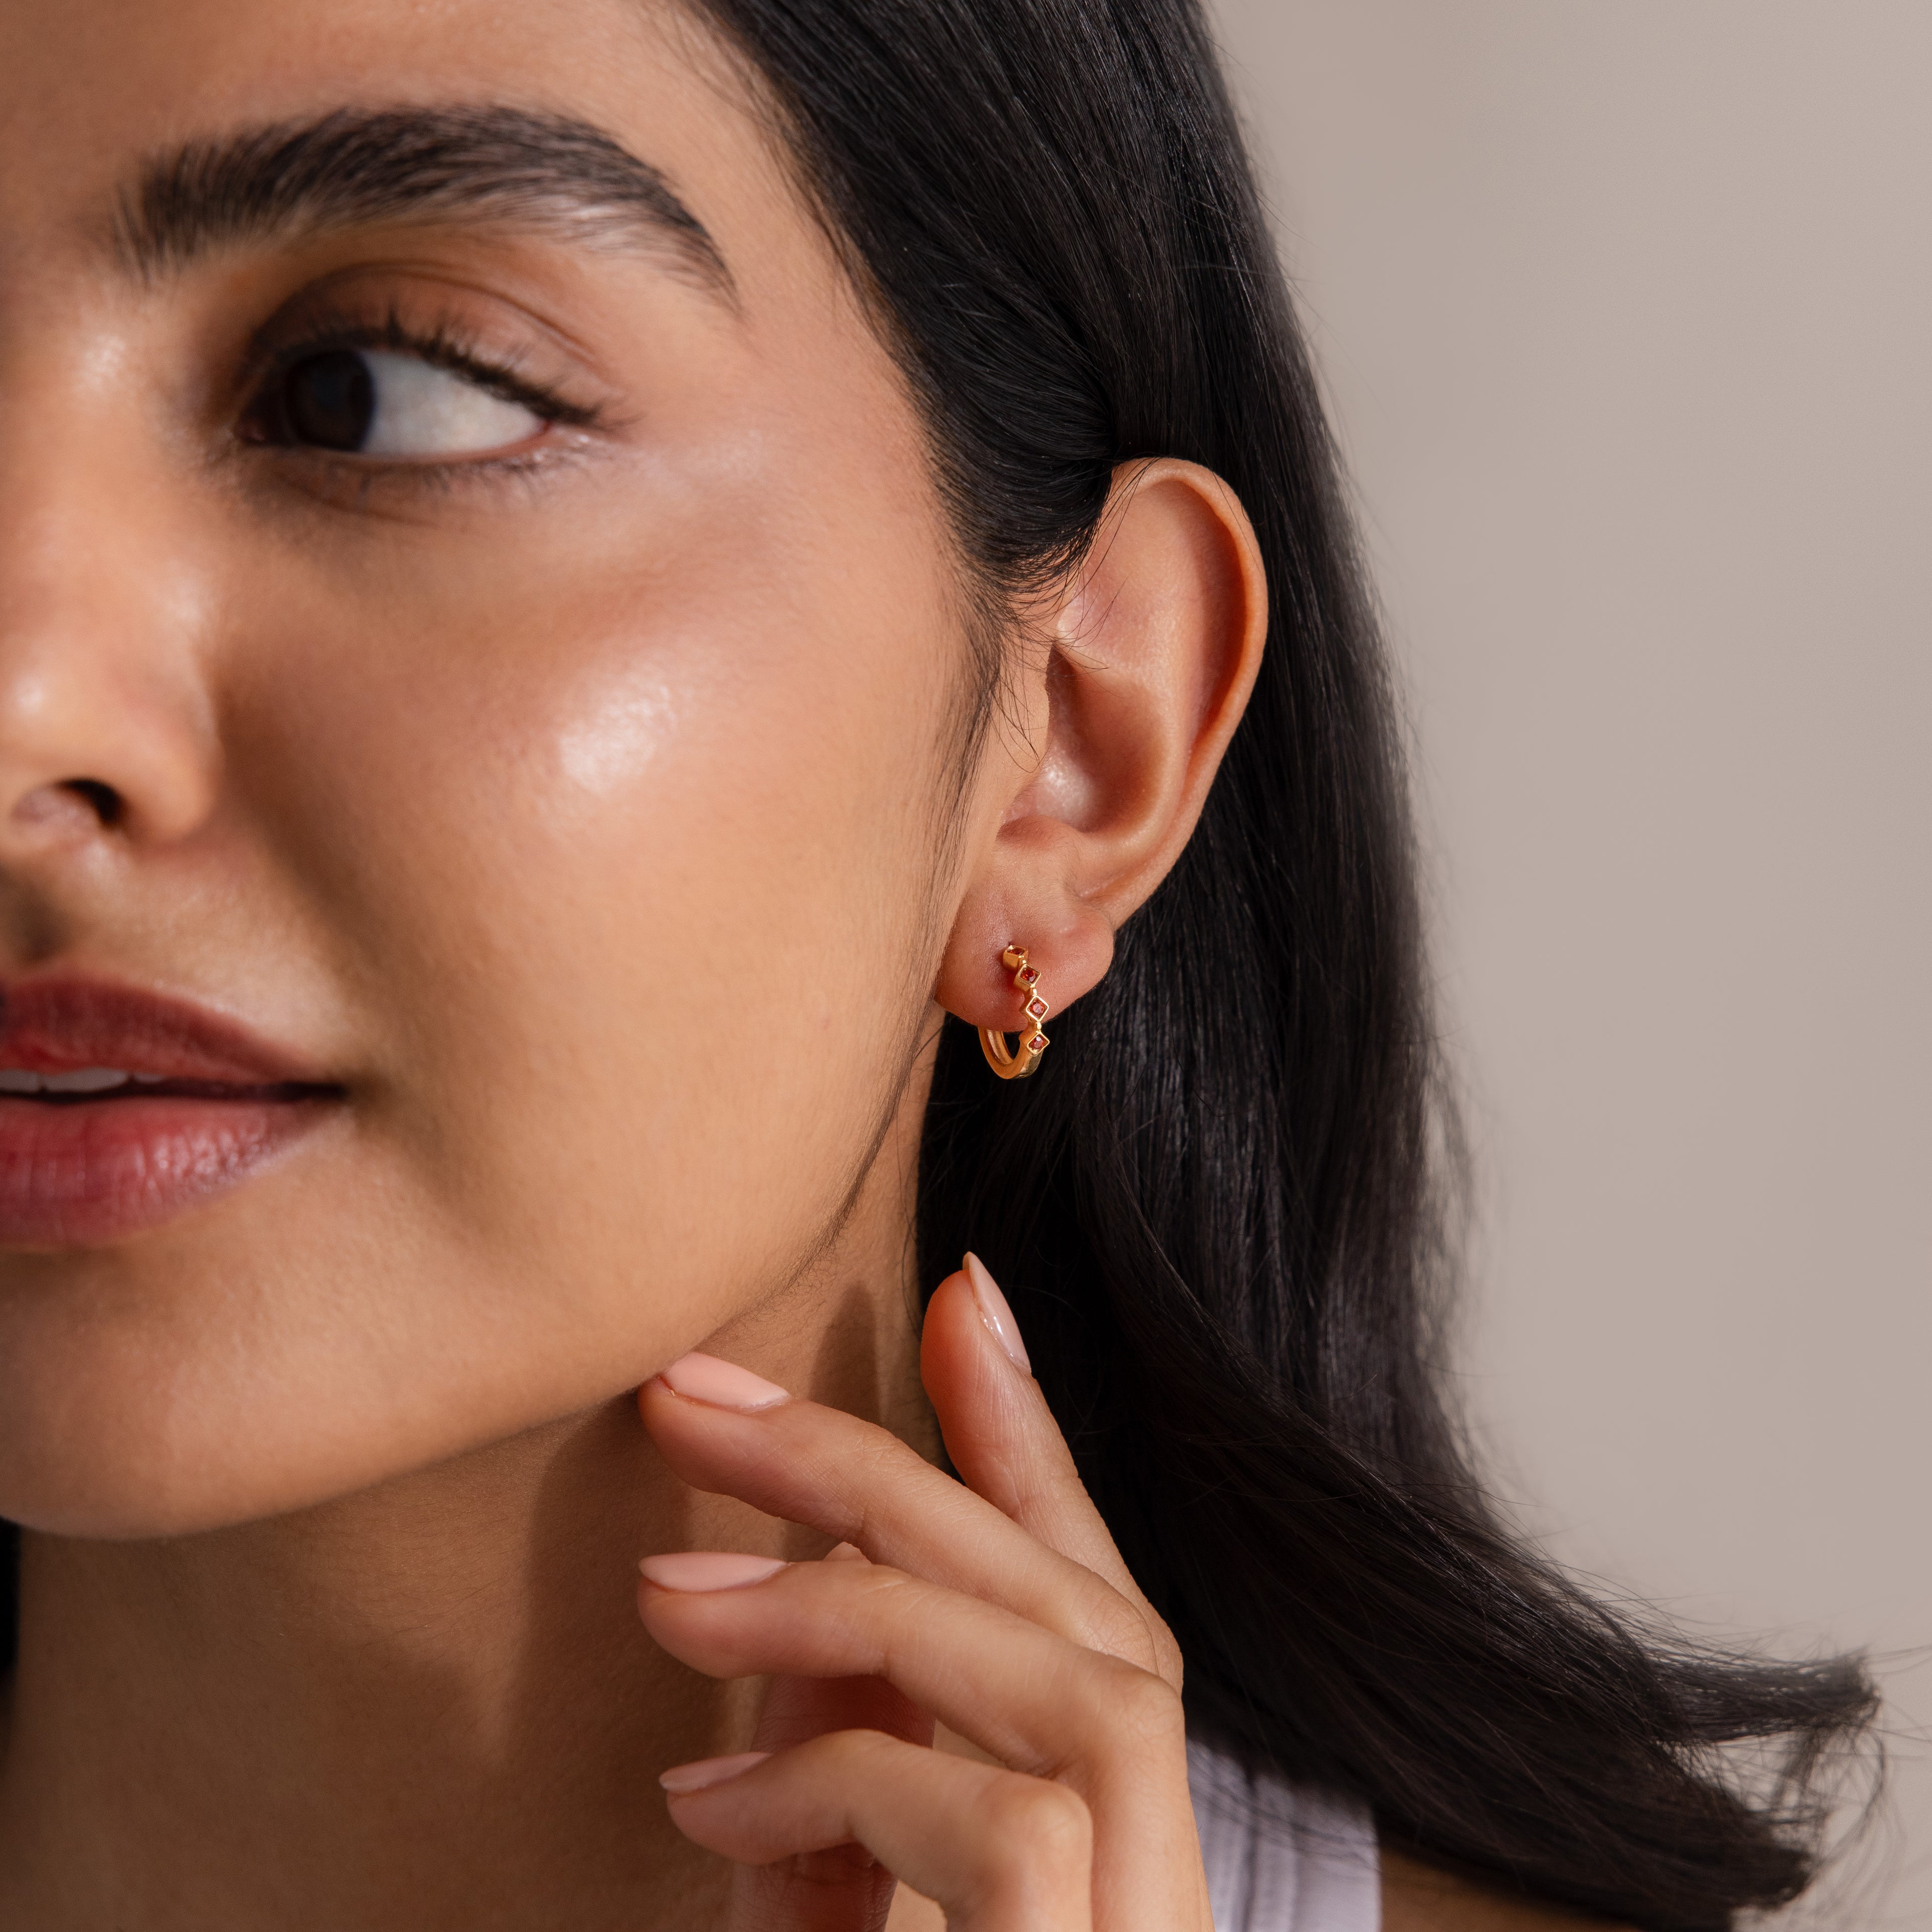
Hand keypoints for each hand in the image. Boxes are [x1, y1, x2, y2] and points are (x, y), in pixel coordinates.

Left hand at [635, 1256, 1214, 1931]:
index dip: (1029, 1442)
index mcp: (1104, 1851)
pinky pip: (1015, 1825)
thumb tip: (818, 1593)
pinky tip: (707, 1802)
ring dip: (850, 1601)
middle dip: (883, 1474)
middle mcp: (1159, 1881)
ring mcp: (1147, 1926)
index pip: (1092, 1610)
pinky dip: (846, 1777)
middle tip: (694, 1395)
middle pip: (1071, 1608)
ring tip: (668, 1594)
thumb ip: (849, 1771)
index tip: (958, 1294)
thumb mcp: (835, 1901)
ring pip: (1072, 1680)